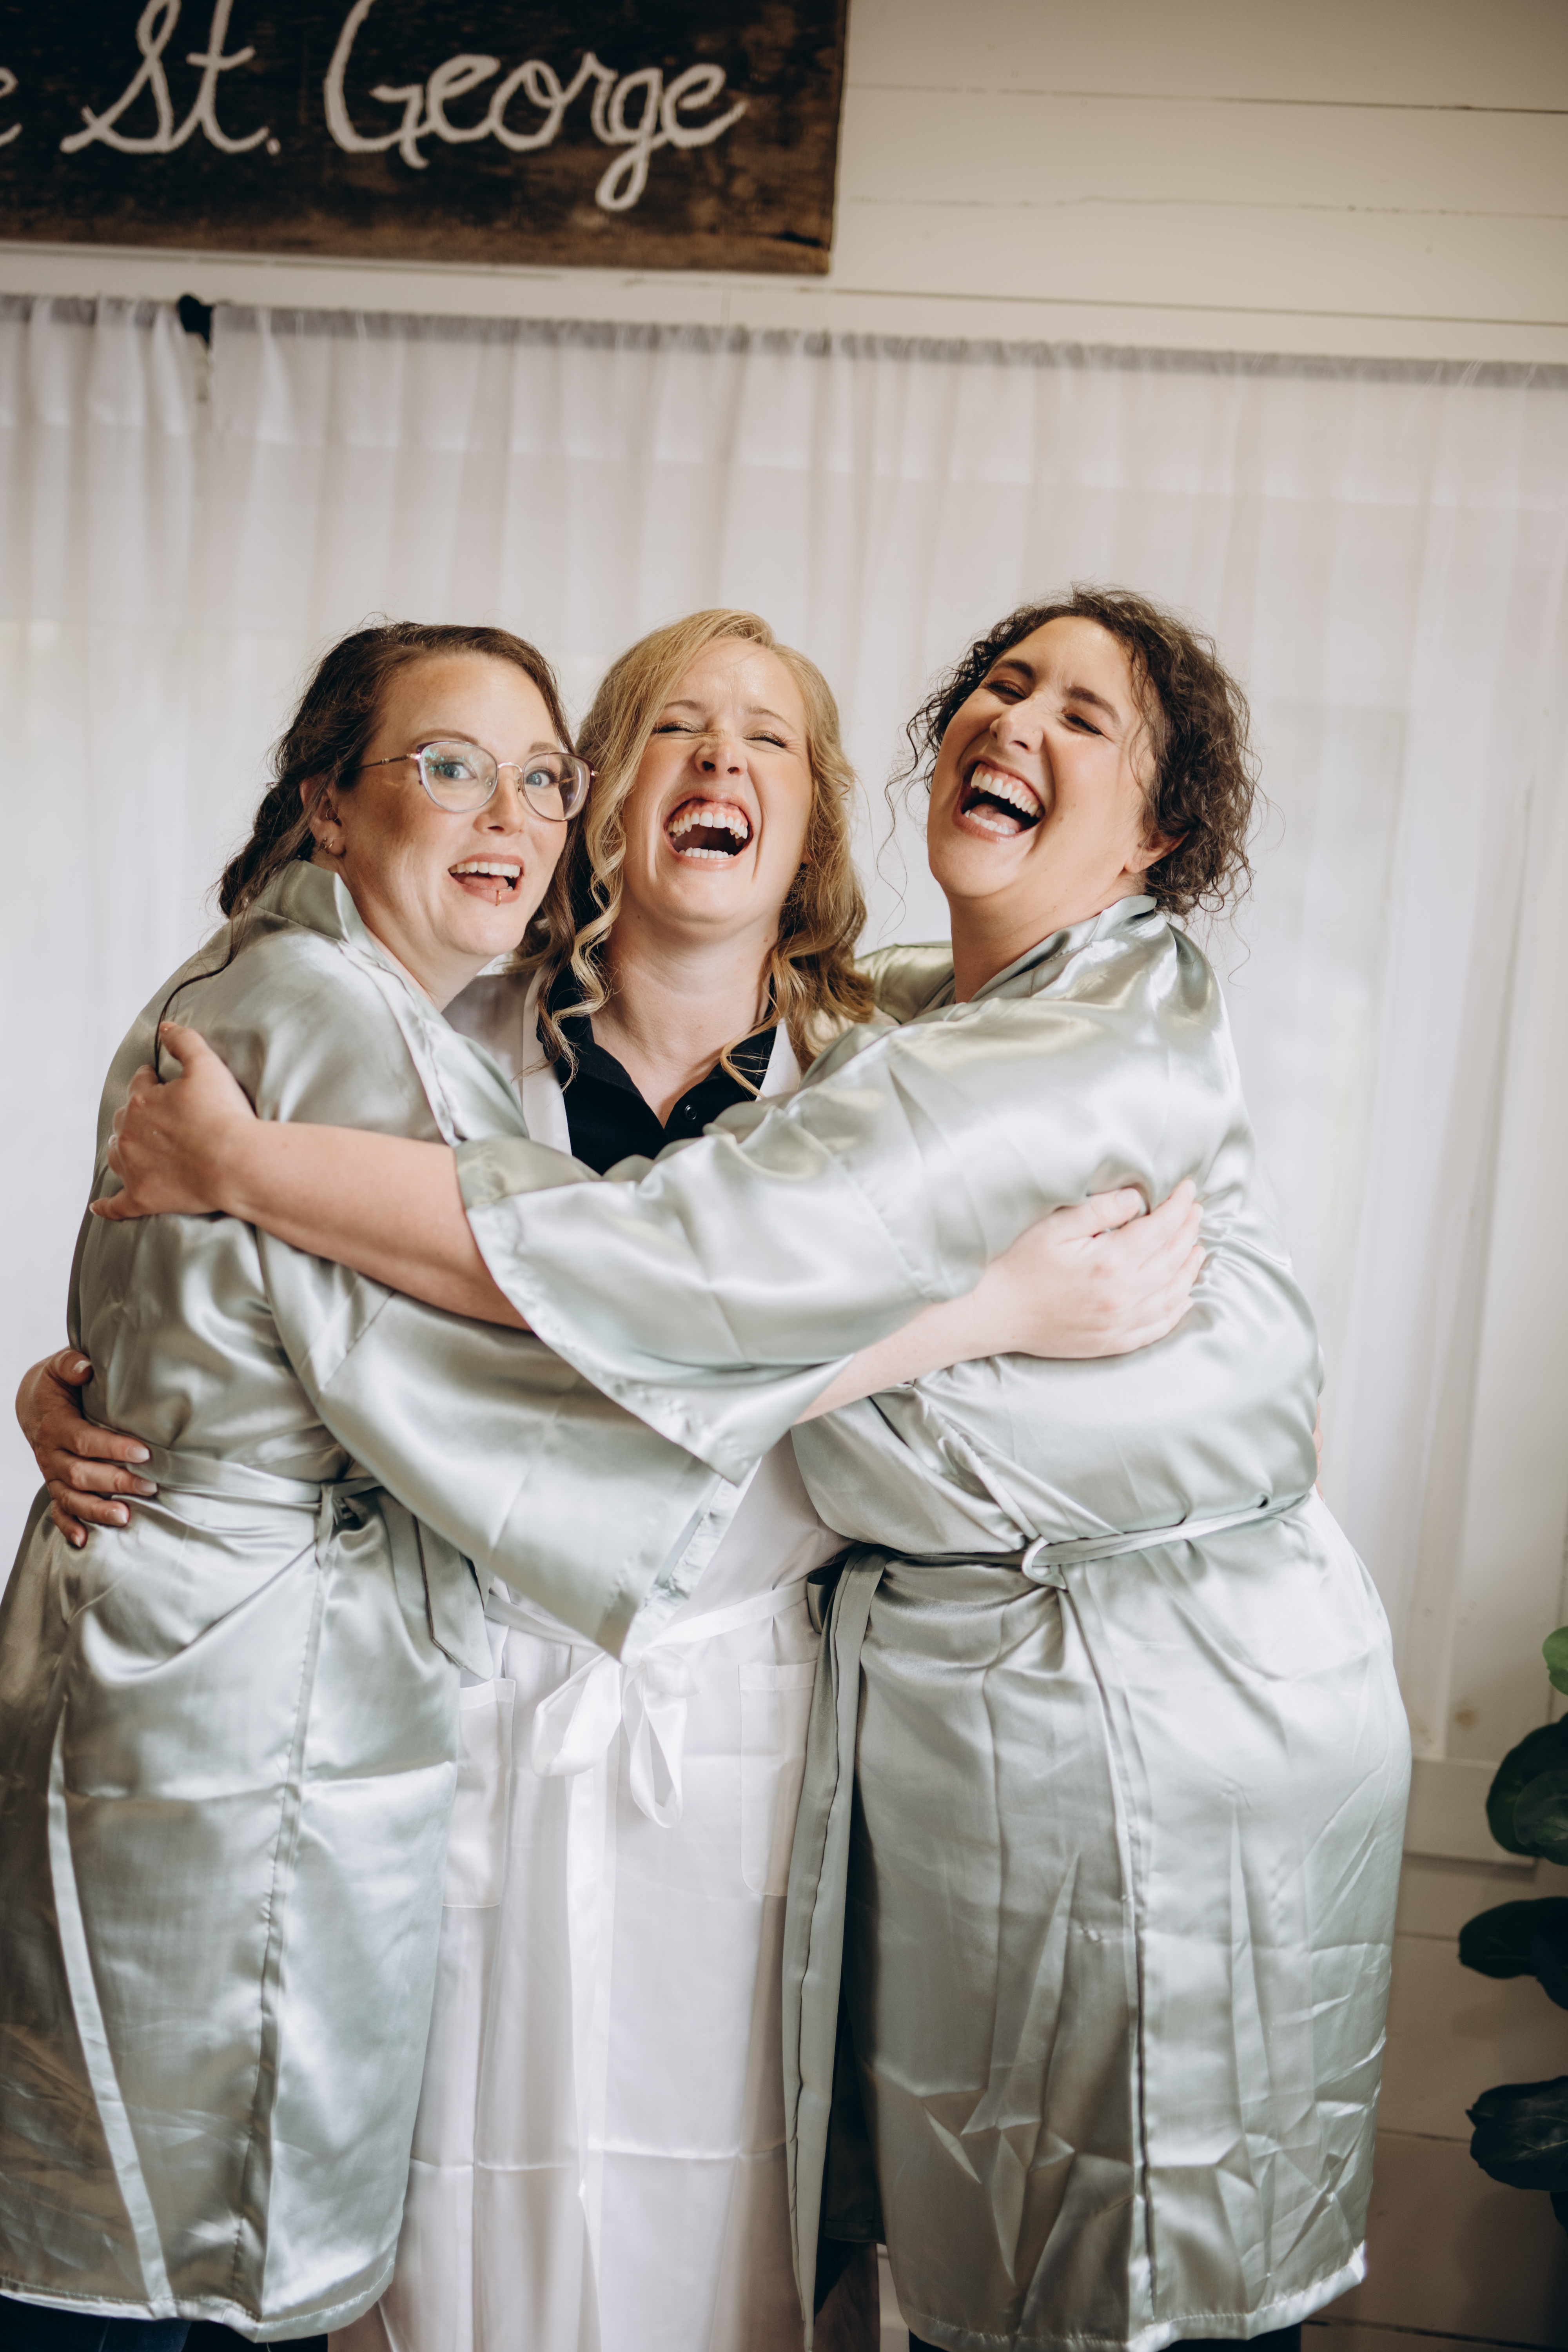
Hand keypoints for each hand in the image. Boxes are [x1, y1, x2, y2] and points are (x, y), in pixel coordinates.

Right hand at [15, 1348, 156, 1546]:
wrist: (32, 1403)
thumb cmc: (56, 1384)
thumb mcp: (59, 1367)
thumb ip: (71, 1364)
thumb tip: (85, 1367)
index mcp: (56, 1425)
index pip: (85, 1441)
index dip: (114, 1448)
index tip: (144, 1453)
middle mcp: (51, 1454)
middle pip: (81, 1473)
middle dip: (115, 1481)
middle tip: (149, 1486)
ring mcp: (51, 1473)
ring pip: (71, 1497)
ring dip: (97, 1509)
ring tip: (125, 1516)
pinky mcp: (54, 1485)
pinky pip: (58, 1510)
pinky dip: (69, 1526)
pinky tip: (85, 1540)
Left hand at [92, 1021, 257, 1220]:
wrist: (236, 1163)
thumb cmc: (224, 1114)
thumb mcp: (208, 1066)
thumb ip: (185, 1041)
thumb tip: (166, 1025)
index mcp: (141, 1102)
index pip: (139, 1084)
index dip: (150, 1081)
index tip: (160, 1082)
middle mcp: (128, 1134)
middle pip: (124, 1120)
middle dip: (136, 1117)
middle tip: (159, 1120)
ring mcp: (133, 1168)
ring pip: (116, 1156)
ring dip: (122, 1151)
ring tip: (134, 1151)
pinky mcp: (142, 1198)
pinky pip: (116, 1205)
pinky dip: (106, 1206)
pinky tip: (99, 1206)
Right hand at [983, 1180, 1204, 1358]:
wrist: (994, 1312)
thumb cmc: (1019, 1265)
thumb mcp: (1055, 1227)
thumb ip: (1100, 1211)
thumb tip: (1137, 1199)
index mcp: (1110, 1262)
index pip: (1161, 1228)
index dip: (1179, 1206)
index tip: (1187, 1189)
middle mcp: (1123, 1296)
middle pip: (1173, 1259)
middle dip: (1188, 1231)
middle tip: (1196, 1211)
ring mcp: (1120, 1323)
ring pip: (1173, 1293)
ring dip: (1190, 1268)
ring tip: (1198, 1247)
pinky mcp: (1113, 1342)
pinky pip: (1158, 1326)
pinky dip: (1177, 1308)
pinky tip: (1184, 1295)